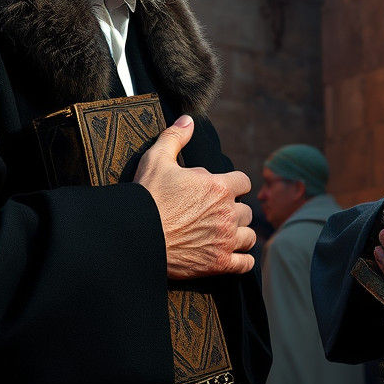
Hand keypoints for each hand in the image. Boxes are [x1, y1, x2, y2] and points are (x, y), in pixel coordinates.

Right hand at [134, 114, 255, 279]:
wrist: (135, 237)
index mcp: (219, 186)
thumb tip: (188, 120)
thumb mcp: (156, 159)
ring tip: (223, 234)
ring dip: (239, 234)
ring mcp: (225, 240)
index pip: (244, 182)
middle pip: (246, 210)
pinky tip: (232, 256)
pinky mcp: (219, 263)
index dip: (233, 185)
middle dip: (234, 210)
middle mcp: (228, 213)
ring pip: (248, 236)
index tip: (220, 190)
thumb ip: (175, 137)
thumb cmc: (146, 198)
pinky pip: (245, 264)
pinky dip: (242, 260)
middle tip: (215, 214)